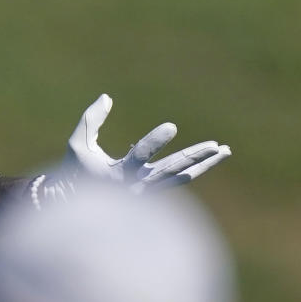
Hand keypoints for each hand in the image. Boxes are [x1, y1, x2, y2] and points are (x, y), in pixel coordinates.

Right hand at [31, 94, 230, 207]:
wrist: (77, 204)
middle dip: (195, 156)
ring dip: (203, 164)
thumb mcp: (77, 144)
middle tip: (216, 145)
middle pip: (172, 170)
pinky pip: (178, 180)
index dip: (154, 141)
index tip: (172, 126)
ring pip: (181, 177)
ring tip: (224, 150)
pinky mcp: (152, 192)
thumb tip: (107, 97)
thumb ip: (91, 120)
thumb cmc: (76, 171)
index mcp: (117, 174)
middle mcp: (136, 186)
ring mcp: (147, 192)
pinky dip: (194, 169)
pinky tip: (209, 159)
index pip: (139, 156)